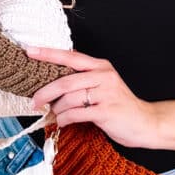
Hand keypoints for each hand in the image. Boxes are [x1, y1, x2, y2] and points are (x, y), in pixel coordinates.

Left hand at [26, 46, 157, 147]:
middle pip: (66, 80)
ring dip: (57, 109)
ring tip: (55, 114)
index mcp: (100, 66)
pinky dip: (65, 119)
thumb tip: (50, 86)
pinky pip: (76, 114)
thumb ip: (82, 81)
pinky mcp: (106, 111)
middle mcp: (103, 76)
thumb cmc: (119, 106)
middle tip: (34, 100)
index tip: (30, 51)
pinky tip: (62, 122)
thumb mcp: (103, 86)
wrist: (145, 123)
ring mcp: (106, 94)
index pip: (70, 56)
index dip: (48, 53)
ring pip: (69, 98)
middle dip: (45, 91)